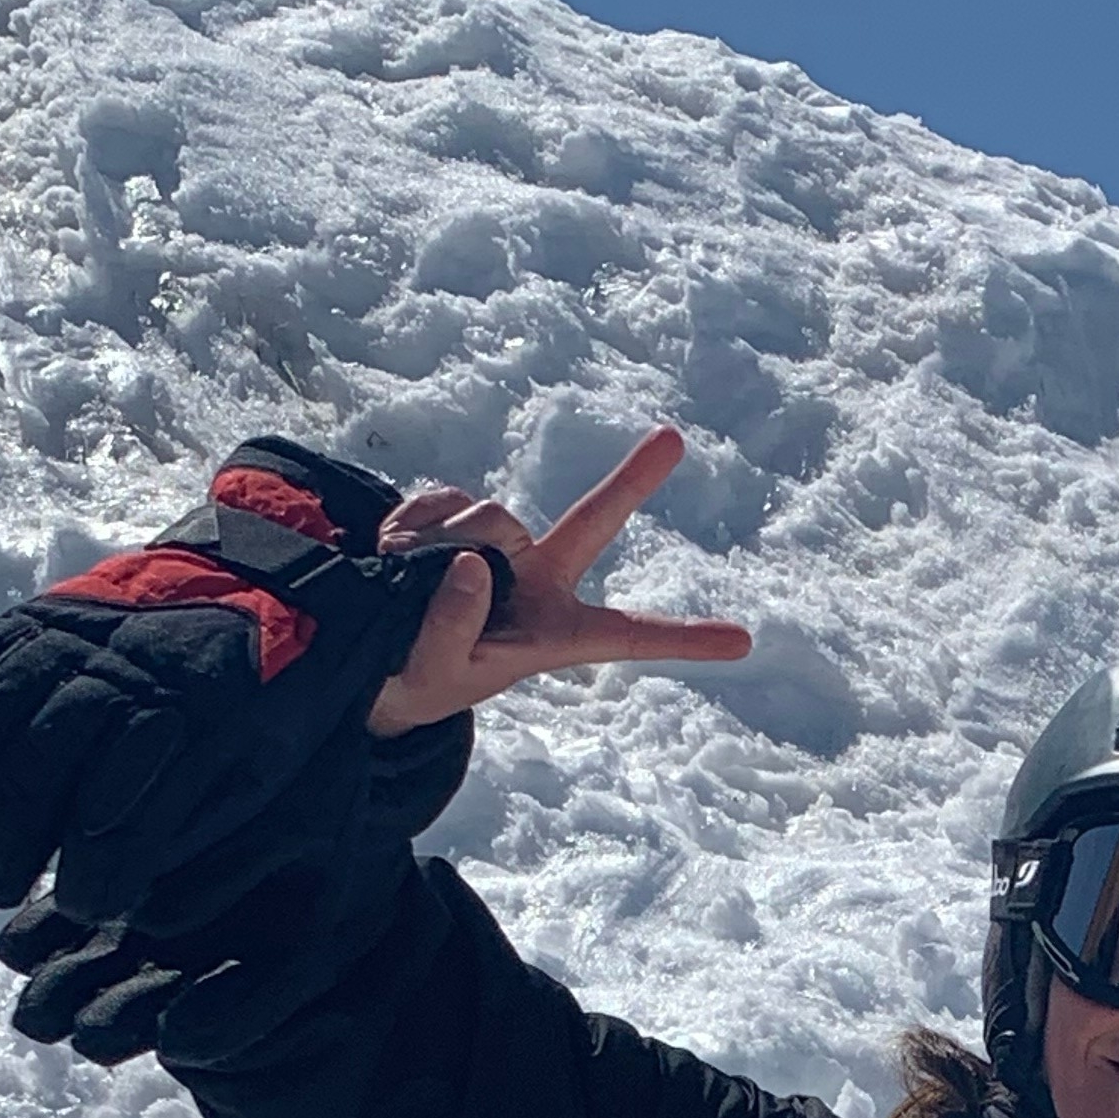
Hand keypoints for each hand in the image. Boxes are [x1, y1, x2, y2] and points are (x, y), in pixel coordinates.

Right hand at [365, 425, 749, 734]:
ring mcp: (499, 544)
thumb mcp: (434, 674)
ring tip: (408, 582)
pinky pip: (439, 501)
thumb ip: (451, 629)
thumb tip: (469, 560)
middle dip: (632, 480)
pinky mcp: (456, 514)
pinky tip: (395, 553)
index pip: (625, 636)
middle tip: (676, 438)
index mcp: (555, 635)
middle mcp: (539, 580)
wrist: (375, 653)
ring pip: (488, 517)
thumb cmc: (418, 679)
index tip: (744, 643)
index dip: (682, 639)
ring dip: (442, 543)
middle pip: (592, 522)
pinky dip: (412, 525)